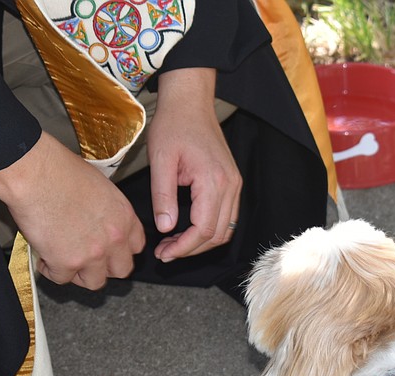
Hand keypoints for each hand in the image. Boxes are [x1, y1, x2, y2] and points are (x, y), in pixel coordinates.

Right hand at [0, 132, 144, 289]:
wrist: (36, 173)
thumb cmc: (61, 171)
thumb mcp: (100, 188)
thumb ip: (107, 212)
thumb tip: (99, 223)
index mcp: (124, 217)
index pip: (136, 247)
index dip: (120, 250)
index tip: (109, 250)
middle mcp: (114, 238)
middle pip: (121, 270)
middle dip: (104, 267)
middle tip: (87, 259)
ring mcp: (92, 254)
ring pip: (94, 282)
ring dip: (79, 273)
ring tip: (63, 258)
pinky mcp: (66, 263)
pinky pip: (61, 278)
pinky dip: (50, 269)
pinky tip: (44, 254)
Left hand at [147, 68, 241, 261]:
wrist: (190, 101)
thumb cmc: (174, 125)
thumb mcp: (161, 160)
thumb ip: (163, 196)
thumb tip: (165, 228)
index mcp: (214, 181)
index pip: (204, 229)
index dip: (183, 248)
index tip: (163, 253)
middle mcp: (230, 185)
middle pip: (218, 235)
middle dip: (191, 249)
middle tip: (165, 252)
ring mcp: (234, 184)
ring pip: (225, 230)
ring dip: (201, 242)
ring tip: (173, 244)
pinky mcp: (231, 182)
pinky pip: (226, 217)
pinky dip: (209, 229)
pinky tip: (186, 229)